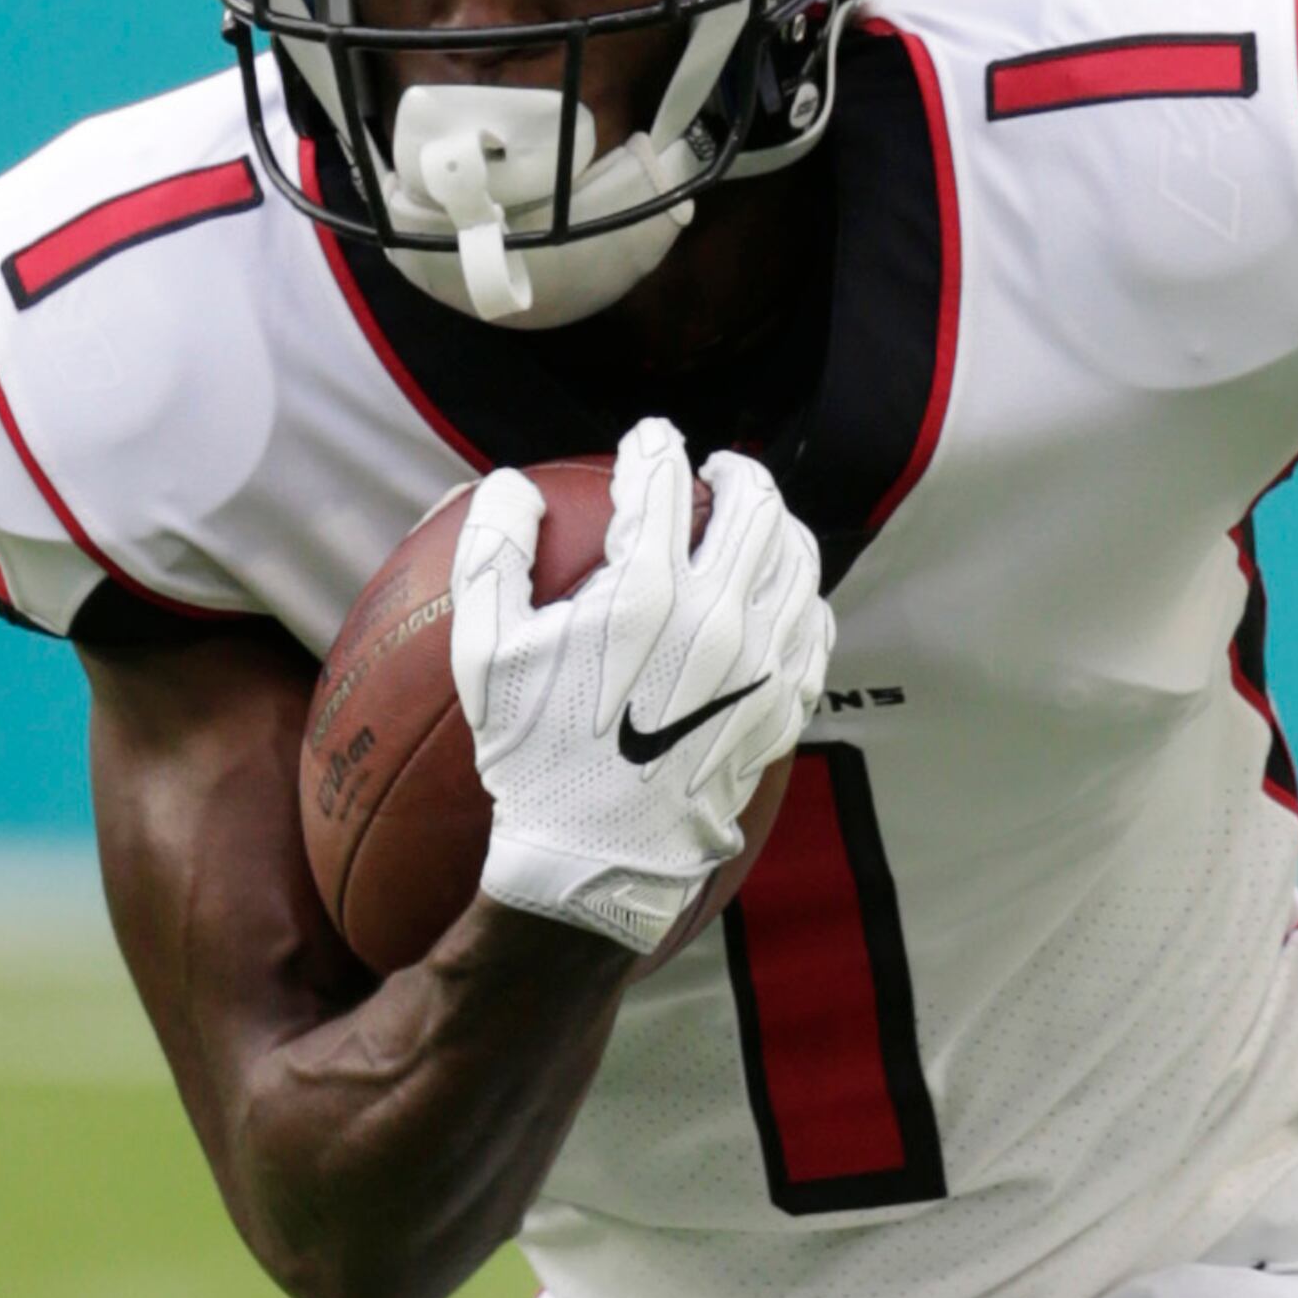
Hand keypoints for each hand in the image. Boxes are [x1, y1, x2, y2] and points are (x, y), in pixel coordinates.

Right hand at [457, 421, 829, 958]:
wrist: (597, 855)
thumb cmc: (532, 754)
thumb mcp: (484, 653)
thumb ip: (494, 552)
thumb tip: (513, 483)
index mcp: (642, 594)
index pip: (664, 478)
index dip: (654, 445)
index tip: (648, 442)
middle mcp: (716, 619)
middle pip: (754, 505)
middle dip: (734, 473)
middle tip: (715, 473)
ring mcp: (761, 663)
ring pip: (798, 559)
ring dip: (778, 526)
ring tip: (754, 523)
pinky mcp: (784, 704)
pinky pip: (813, 627)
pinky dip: (800, 595)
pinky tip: (777, 595)